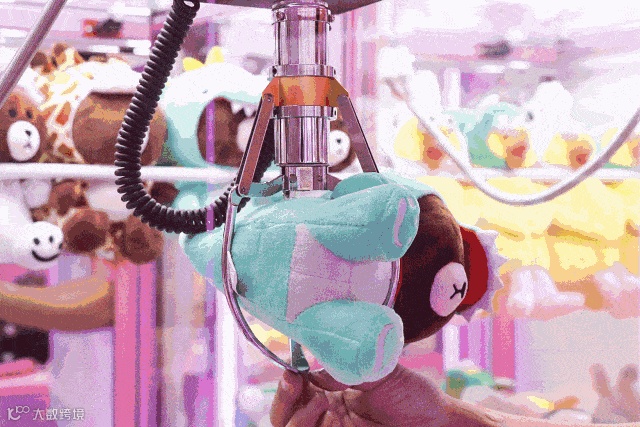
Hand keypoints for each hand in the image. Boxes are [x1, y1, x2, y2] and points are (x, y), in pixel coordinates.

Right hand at [270, 364, 501, 426]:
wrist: (438, 422)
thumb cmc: (412, 395)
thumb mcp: (379, 372)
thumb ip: (346, 368)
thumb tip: (315, 369)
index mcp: (330, 392)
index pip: (294, 389)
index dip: (287, 382)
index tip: (292, 371)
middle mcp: (326, 414)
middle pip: (284, 416)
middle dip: (284, 400)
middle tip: (298, 384)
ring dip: (300, 418)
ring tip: (325, 404)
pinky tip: (333, 418)